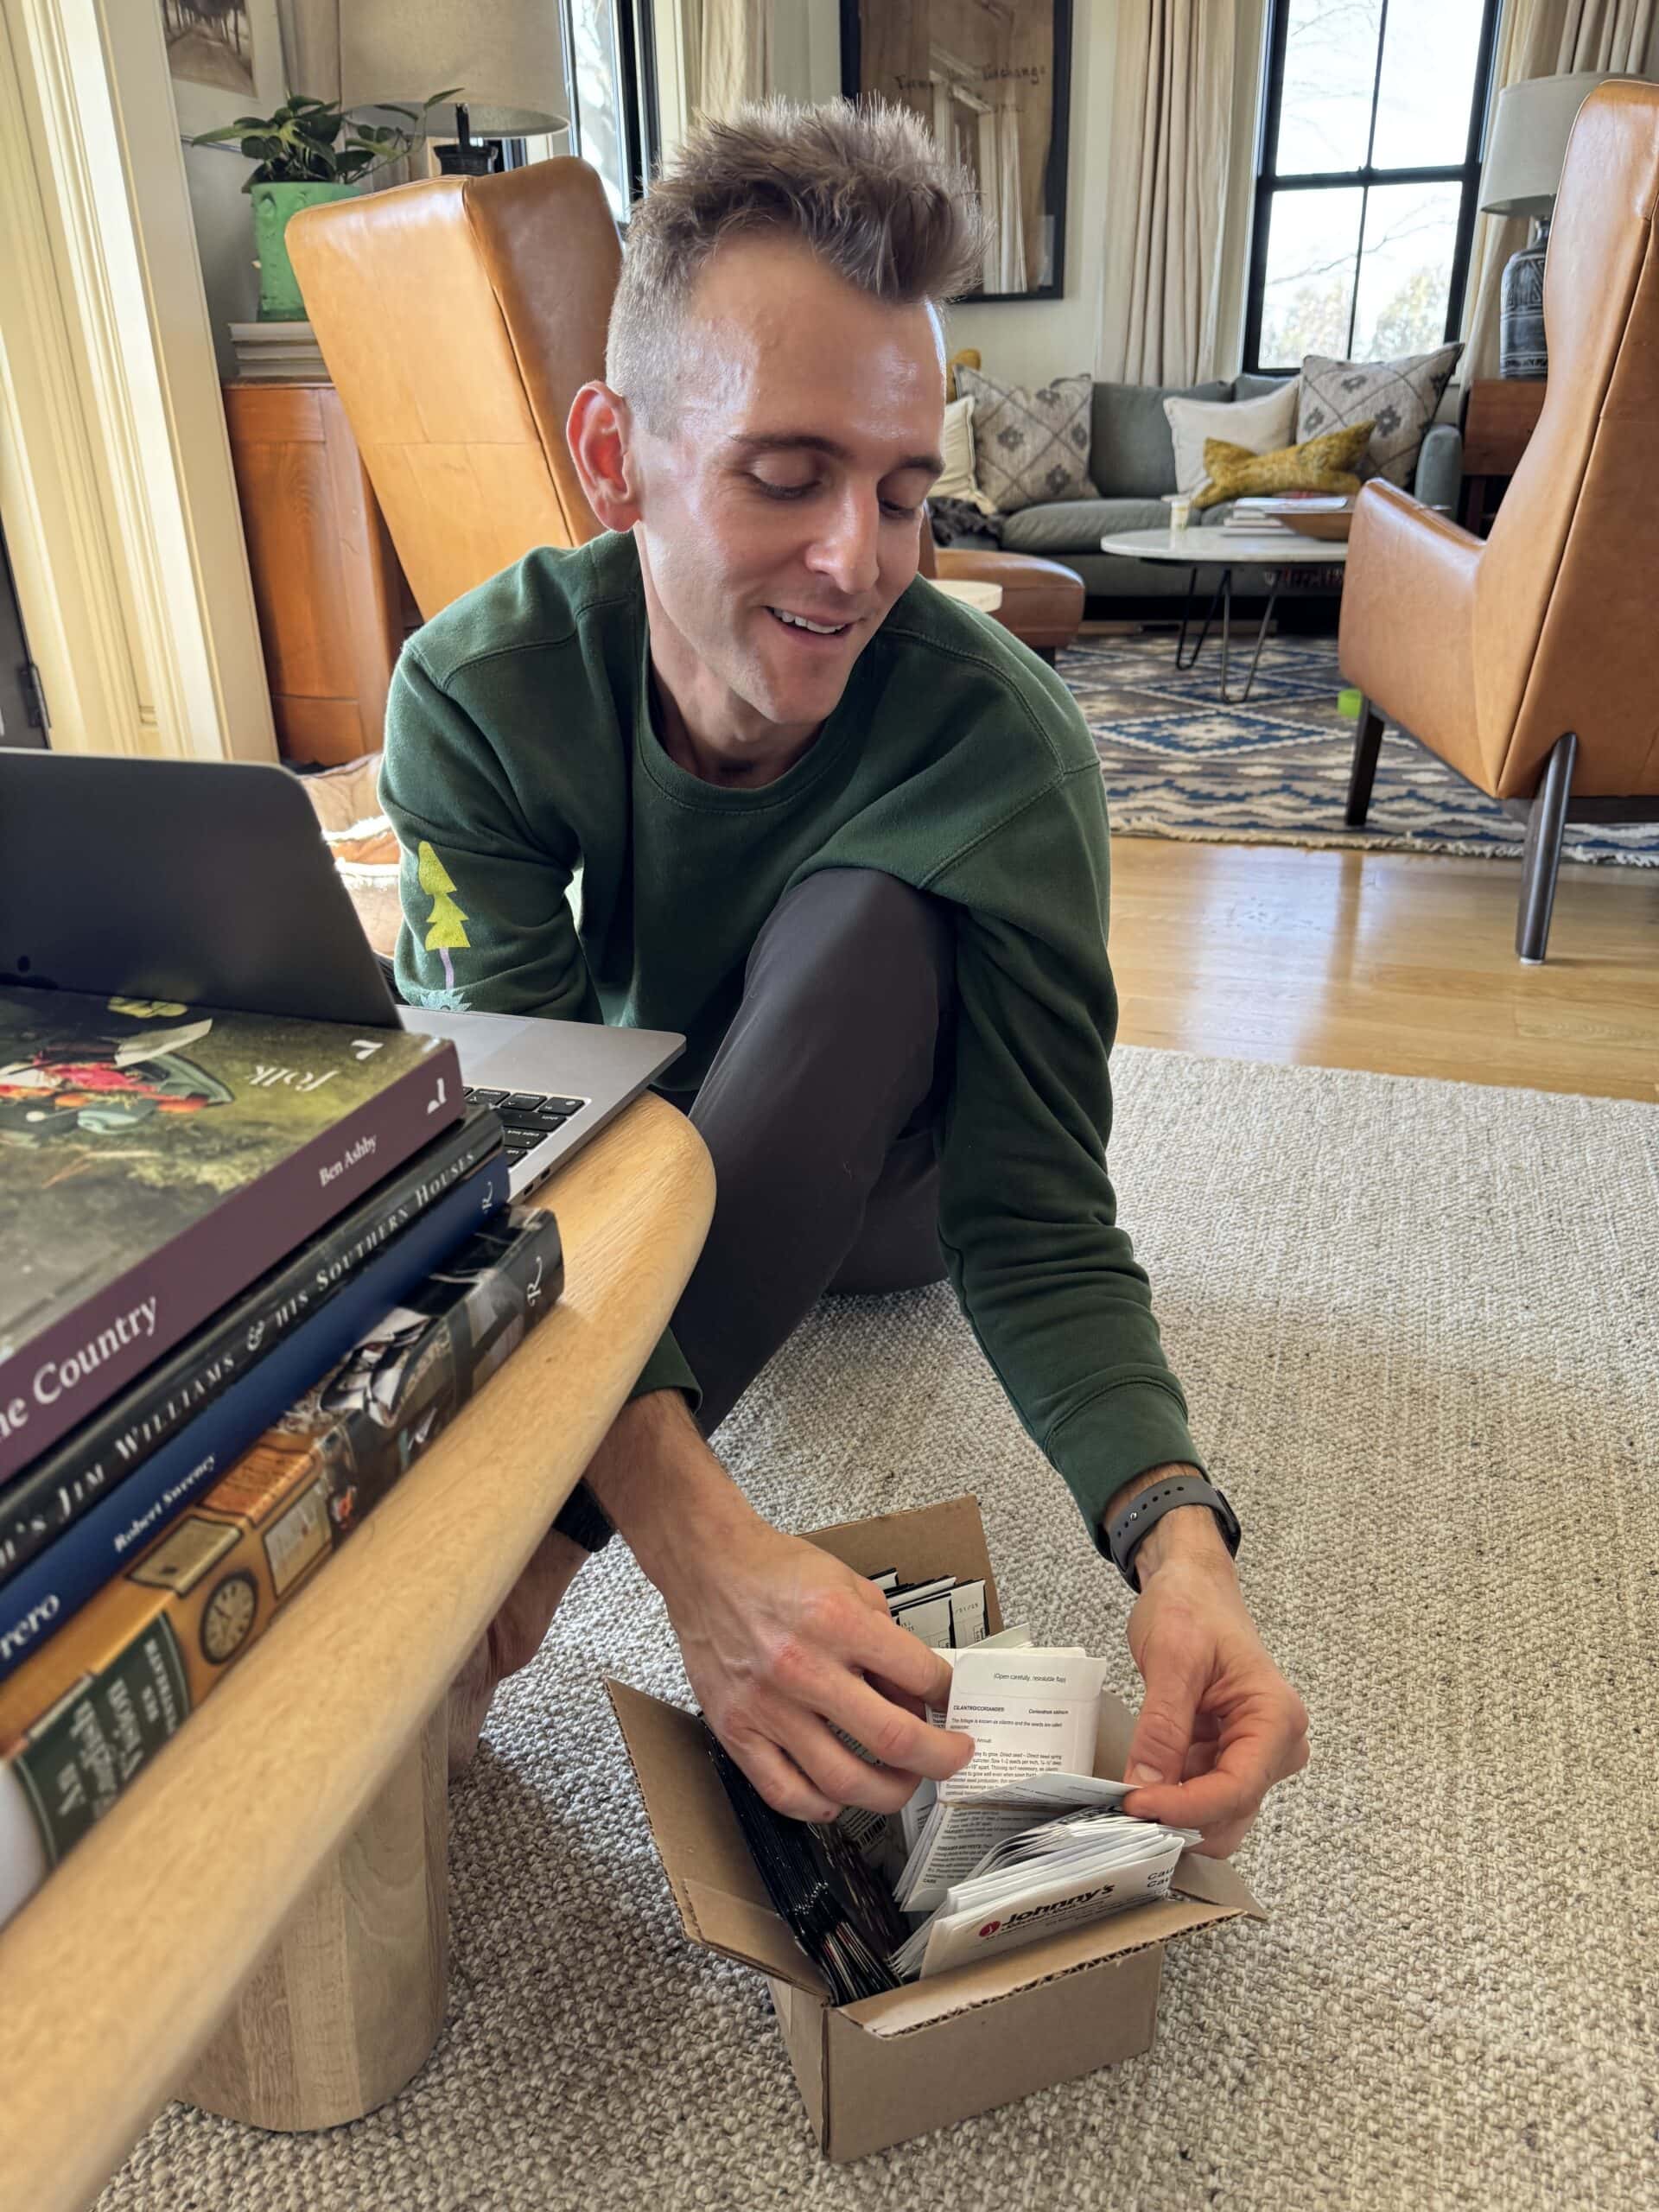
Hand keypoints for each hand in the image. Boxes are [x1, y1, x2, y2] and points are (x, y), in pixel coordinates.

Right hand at [657, 1507, 977, 1821]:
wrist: (707, 1566)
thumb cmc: (774, 1571)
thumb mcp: (849, 1583)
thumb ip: (886, 1638)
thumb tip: (914, 1694)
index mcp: (838, 1621)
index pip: (920, 1674)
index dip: (949, 1695)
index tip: (954, 1704)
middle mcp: (803, 1667)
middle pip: (893, 1739)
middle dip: (939, 1758)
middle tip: (951, 1758)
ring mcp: (767, 1706)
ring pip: (843, 1780)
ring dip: (888, 1792)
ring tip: (901, 1782)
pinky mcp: (736, 1730)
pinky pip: (784, 1793)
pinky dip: (821, 1806)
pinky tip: (839, 1796)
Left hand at [1118, 1535, 1308, 1858]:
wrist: (1192, 1585)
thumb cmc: (1191, 1607)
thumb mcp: (1172, 1659)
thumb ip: (1162, 1726)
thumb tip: (1146, 1788)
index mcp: (1276, 1719)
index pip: (1236, 1789)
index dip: (1184, 1808)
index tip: (1132, 1805)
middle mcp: (1276, 1746)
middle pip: (1231, 1812)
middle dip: (1180, 1821)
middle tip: (1122, 1813)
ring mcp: (1253, 1755)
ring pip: (1216, 1813)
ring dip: (1172, 1814)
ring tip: (1123, 1801)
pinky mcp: (1226, 1755)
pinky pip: (1200, 1793)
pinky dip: (1169, 1797)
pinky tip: (1136, 1786)